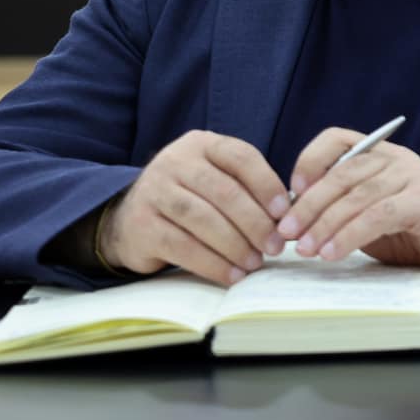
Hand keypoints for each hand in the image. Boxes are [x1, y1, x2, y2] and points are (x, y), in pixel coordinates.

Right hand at [100, 131, 290, 284]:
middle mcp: (174, 162)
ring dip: (236, 245)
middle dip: (256, 223)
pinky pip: (183, 247)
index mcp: (201, 144)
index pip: (241, 157)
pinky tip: (232, 274)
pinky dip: (212, 264)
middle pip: (225, 192)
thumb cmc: (191, 198)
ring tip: (256, 263)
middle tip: (276, 246)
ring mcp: (153, 192)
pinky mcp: (141, 225)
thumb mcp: (215, 179)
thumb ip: (247, 189)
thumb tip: (290, 218)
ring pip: (204, 219)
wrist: (130, 218)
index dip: (267, 185)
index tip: (286, 213)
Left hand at [276, 127, 419, 275]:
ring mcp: (414, 177)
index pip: (337, 139)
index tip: (291, 192)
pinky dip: (351, 234)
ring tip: (307, 249)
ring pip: (358, 196)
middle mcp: (396, 159)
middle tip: (287, 232)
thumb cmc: (414, 230)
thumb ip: (340, 208)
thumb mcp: (370, 213)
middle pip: (343, 173)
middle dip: (309, 205)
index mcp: (380, 155)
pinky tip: (334, 252)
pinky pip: (379, 215)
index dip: (309, 161)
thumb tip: (291, 223)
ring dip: (326, 224)